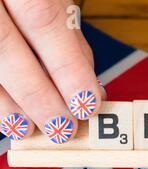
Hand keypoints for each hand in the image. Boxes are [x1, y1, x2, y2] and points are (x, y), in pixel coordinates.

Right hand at [0, 0, 104, 143]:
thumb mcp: (52, 0)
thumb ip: (69, 37)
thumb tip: (90, 85)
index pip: (44, 22)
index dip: (67, 67)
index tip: (88, 103)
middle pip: (6, 48)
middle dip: (39, 95)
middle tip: (63, 127)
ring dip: (9, 102)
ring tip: (31, 128)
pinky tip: (9, 116)